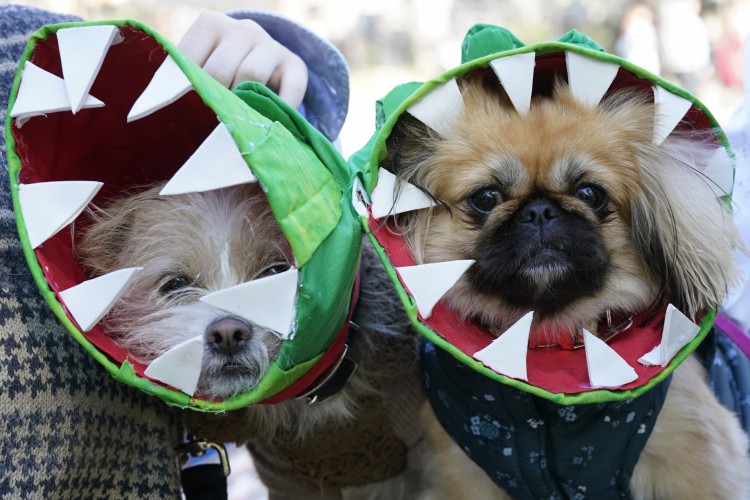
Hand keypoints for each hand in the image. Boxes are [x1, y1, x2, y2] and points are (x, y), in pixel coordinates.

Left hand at [178, 11, 307, 107]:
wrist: (261, 62)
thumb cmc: (220, 71)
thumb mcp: (199, 66)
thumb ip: (184, 79)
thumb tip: (172, 110)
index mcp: (210, 24)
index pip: (190, 60)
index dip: (188, 90)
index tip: (189, 108)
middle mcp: (242, 29)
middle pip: (220, 71)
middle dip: (216, 99)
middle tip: (214, 117)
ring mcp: (271, 44)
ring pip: (252, 76)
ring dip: (243, 103)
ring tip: (239, 118)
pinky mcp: (295, 64)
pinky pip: (291, 88)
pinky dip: (281, 107)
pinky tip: (271, 119)